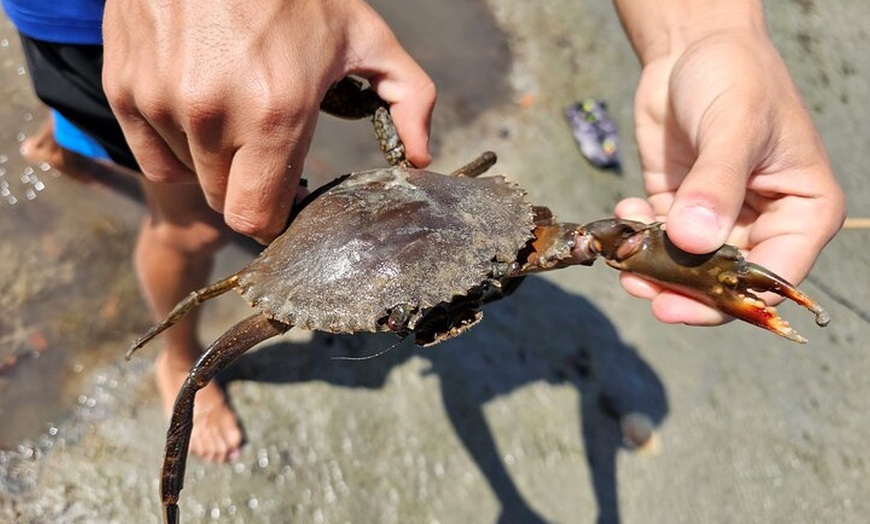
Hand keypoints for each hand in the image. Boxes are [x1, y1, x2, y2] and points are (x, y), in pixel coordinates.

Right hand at [103, 0, 434, 242]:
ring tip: (235, 112)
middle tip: (267, 149)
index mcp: (277, 112)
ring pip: (189, 175)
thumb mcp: (364, 36)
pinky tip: (199, 108)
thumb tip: (421, 157)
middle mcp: (214, 115)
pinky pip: (151, 154)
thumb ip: (409, 98)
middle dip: (250, 186)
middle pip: (225, 200)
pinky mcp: (125, 87)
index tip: (288, 197)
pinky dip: (176, 144)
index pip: (258, 217)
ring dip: (214, 161)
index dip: (276, 216)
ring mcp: (161, 101)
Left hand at [614, 8, 844, 325]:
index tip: (677, 305)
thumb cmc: (735, 76)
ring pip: (687, 266)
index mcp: (803, 211)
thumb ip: (716, 185)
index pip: (773, 277)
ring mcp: (719, 219)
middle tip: (636, 282)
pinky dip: (638, 235)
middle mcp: (764, 223)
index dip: (728, 300)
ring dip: (652, 265)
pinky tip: (623, 209)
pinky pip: (658, 239)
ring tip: (621, 253)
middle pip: (724, 280)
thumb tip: (696, 242)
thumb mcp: (734, 126)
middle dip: (679, 286)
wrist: (692, 48)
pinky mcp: (680, 208)